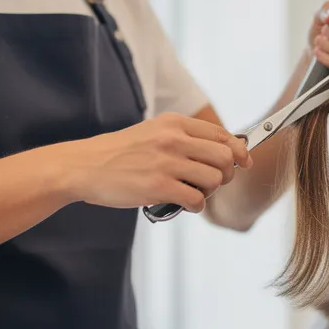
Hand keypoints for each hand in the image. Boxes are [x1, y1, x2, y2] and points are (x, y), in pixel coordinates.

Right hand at [55, 113, 252, 212]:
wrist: (84, 166)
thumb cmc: (118, 154)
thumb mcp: (152, 133)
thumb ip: (183, 139)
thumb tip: (223, 152)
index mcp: (174, 123)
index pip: (222, 134)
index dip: (239, 151)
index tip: (244, 162)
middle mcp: (173, 139)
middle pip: (225, 158)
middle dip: (226, 174)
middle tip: (211, 183)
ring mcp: (166, 163)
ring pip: (214, 180)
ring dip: (209, 192)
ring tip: (192, 193)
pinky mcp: (159, 187)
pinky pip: (197, 200)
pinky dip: (195, 206)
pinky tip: (183, 203)